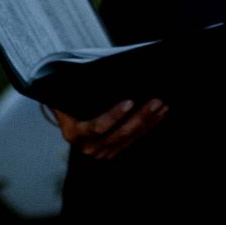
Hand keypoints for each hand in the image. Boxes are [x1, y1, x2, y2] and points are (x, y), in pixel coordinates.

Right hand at [48, 98, 168, 160]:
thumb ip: (76, 87)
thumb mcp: (64, 93)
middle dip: (140, 117)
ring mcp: (101, 151)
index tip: (130, 102)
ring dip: (148, 122)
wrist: (64, 112)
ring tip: (162, 106)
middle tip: (156, 101)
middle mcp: (87, 145)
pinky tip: (159, 115)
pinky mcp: (113, 150)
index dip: (114, 116)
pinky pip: (133, 140)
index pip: (97, 127)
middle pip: (119, 134)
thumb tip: (96, 73)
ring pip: (130, 138)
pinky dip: (147, 127)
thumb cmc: (65, 97)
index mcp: (73, 132)